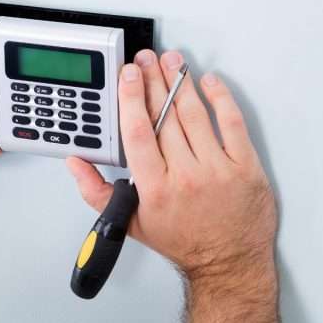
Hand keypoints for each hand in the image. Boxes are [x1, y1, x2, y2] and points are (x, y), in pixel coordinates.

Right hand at [66, 50, 276, 281]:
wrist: (228, 263)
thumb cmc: (182, 242)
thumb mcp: (130, 223)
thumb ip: (97, 191)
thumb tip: (77, 164)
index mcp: (154, 188)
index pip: (138, 132)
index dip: (132, 98)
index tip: (129, 75)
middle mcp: (186, 176)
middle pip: (165, 117)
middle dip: (153, 81)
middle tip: (147, 59)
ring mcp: (218, 170)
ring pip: (195, 115)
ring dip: (181, 83)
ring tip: (173, 62)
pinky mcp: (245, 167)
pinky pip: (232, 124)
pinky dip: (221, 99)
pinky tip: (210, 83)